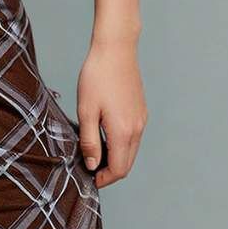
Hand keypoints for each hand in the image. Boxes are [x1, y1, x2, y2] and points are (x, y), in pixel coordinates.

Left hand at [75, 36, 145, 187]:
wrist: (115, 49)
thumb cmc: (97, 76)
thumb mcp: (86, 111)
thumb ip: (90, 141)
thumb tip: (92, 164)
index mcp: (123, 132)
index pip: (119, 169)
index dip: (103, 179)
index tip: (88, 178)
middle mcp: (137, 128)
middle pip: (127, 164)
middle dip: (109, 171)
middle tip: (89, 168)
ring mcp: (141, 119)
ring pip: (131, 151)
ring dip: (115, 158)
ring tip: (93, 152)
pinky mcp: (140, 111)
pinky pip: (133, 137)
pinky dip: (121, 145)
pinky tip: (104, 135)